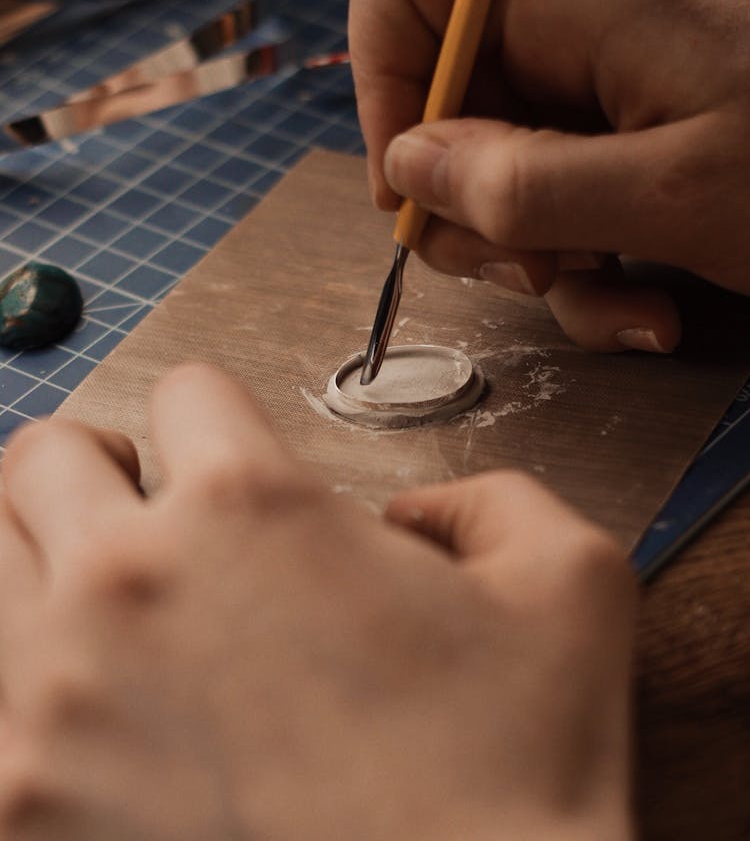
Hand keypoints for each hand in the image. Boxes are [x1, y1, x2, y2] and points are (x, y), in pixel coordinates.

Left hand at [0, 363, 634, 839]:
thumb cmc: (513, 786)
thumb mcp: (572, 588)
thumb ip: (497, 501)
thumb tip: (417, 518)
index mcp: (250, 508)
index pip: (186, 391)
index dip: (220, 414)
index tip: (230, 454)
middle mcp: (130, 585)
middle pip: (45, 455)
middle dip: (97, 465)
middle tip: (139, 505)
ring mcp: (51, 703)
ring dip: (42, 556)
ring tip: (105, 596)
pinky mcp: (20, 811)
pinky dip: (30, 680)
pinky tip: (95, 708)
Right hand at [346, 0, 749, 351]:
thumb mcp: (670, 198)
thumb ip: (522, 183)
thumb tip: (409, 168)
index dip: (380, 87)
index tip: (413, 190)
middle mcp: (579, 5)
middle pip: (441, 90)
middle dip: (467, 199)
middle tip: (524, 269)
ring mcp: (605, 57)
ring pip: (496, 151)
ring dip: (531, 246)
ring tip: (608, 296)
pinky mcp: (629, 106)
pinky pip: (556, 175)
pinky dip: (580, 250)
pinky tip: (641, 302)